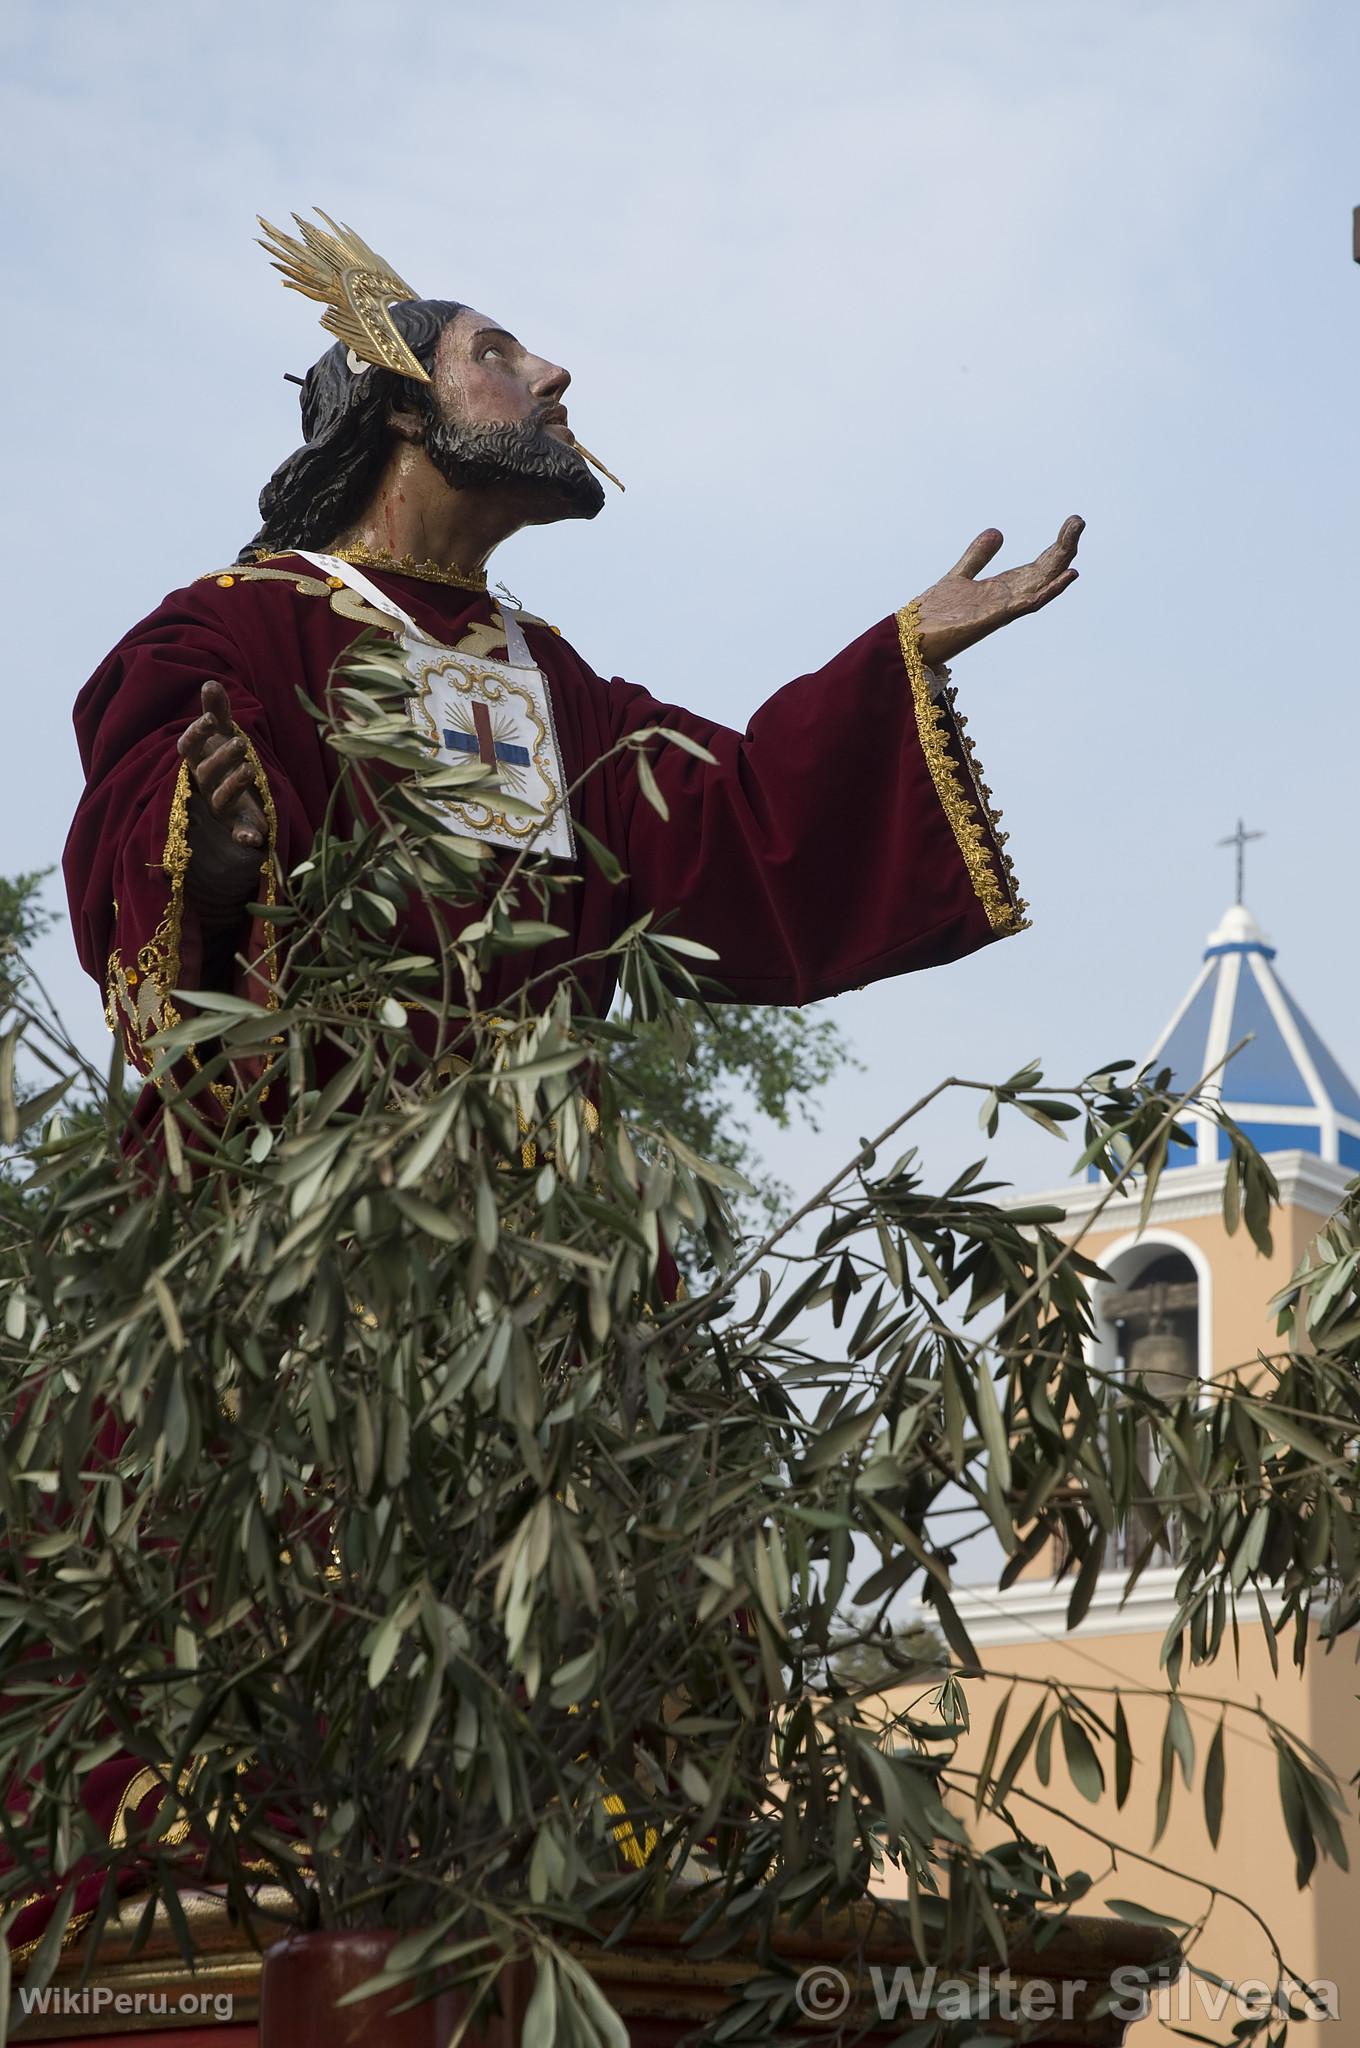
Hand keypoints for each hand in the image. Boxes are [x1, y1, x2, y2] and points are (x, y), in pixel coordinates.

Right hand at [177, 680, 266, 912]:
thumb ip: (217, 712)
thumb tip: (209, 682)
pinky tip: (254, 839)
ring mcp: (221, 808)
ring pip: (221, 799)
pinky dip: (244, 836)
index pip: (189, 748)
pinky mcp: (238, 826)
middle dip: (220, 758)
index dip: (197, 735)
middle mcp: (206, 785)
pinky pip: (238, 833)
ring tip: (249, 767)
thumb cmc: (225, 761)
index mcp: (199, 761)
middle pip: (206, 773)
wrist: (239, 803)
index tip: (210, 720)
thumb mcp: (224, 735)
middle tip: (240, 742)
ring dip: (233, 785)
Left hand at [912, 515, 1083, 668]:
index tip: (1073, 523)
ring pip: (1040, 586)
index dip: (1056, 545)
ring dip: (1060, 565)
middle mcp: (1007, 600)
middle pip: (1044, 572)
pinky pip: (1026, 604)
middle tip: (1079, 520)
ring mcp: (1002, 610)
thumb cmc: (933, 616)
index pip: (1038, 566)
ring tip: (1076, 542)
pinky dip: (1048, 591)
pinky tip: (1067, 575)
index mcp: (1001, 590)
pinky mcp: (993, 619)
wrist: (910, 641)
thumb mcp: (959, 576)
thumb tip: (998, 532)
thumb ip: (978, 556)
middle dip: (1063, 548)